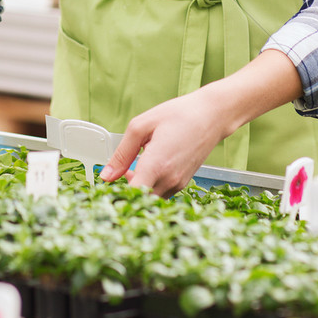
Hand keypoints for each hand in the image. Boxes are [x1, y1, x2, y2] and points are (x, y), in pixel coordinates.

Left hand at [99, 87, 231, 197]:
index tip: (109, 188)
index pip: (133, 196)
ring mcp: (178, 183)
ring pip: (152, 199)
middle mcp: (169, 180)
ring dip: (139, 189)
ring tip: (134, 166)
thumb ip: (122, 154)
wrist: (211, 116)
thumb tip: (106, 176)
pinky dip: (152, 186)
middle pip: (141, 202)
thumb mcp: (141, 126)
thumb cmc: (177, 115)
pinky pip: (162, 193)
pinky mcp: (184, 182)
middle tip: (120, 172)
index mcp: (156, 165)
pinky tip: (149, 167)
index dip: (118, 196)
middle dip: (127, 192)